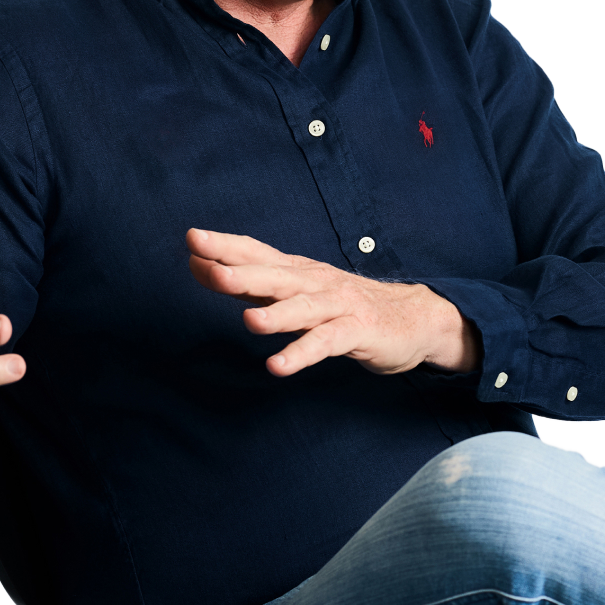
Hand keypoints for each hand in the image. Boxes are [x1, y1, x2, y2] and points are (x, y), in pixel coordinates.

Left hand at [187, 229, 480, 376]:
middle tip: (214, 272)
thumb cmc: (343, 304)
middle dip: (244, 273)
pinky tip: (279, 366)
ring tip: (250, 321)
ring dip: (277, 314)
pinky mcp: (357, 331)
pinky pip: (326, 343)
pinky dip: (302, 353)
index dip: (226, 246)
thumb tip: (203, 268)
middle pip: (276, 276)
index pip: (257, 252)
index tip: (193, 238)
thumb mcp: (296, 290)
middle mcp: (314, 282)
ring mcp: (338, 306)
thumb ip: (252, 284)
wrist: (412, 317)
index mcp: (297, 271)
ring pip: (303, 308)